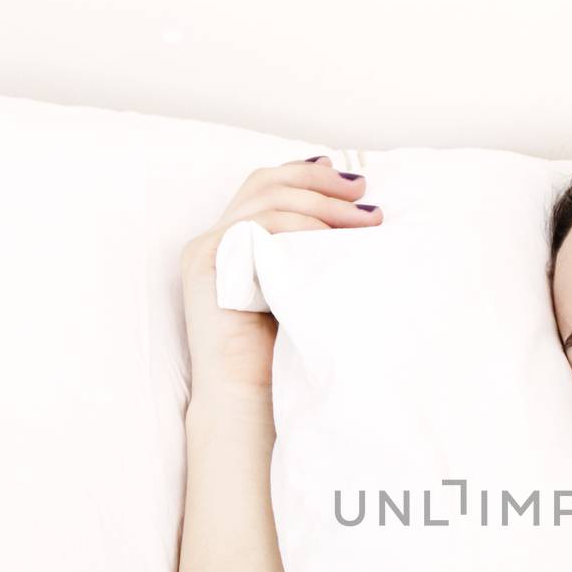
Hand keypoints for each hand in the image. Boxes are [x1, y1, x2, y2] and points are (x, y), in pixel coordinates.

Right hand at [178, 155, 382, 394]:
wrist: (248, 398)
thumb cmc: (282, 353)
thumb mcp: (304, 289)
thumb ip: (313, 254)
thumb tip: (363, 219)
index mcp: (235, 241)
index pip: (267, 186)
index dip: (308, 174)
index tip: (353, 182)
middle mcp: (215, 239)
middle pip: (266, 183)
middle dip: (320, 183)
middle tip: (365, 196)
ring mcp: (207, 250)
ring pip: (267, 201)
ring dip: (321, 205)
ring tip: (364, 221)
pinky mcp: (206, 264)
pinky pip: (256, 228)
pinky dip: (298, 227)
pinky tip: (330, 239)